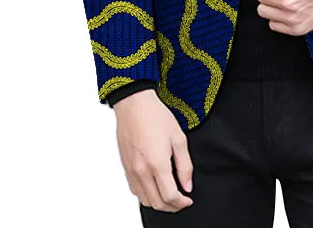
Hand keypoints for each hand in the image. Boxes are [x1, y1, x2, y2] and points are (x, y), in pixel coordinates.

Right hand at [114, 90, 193, 211]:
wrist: (134, 104)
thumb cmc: (156, 116)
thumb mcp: (179, 138)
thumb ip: (185, 165)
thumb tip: (187, 185)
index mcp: (157, 164)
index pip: (170, 196)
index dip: (182, 203)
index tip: (188, 199)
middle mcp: (142, 171)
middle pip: (157, 203)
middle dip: (172, 207)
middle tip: (181, 201)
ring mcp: (131, 170)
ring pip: (144, 200)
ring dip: (158, 203)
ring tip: (169, 195)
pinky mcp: (125, 167)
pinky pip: (135, 190)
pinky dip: (146, 195)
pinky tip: (154, 187)